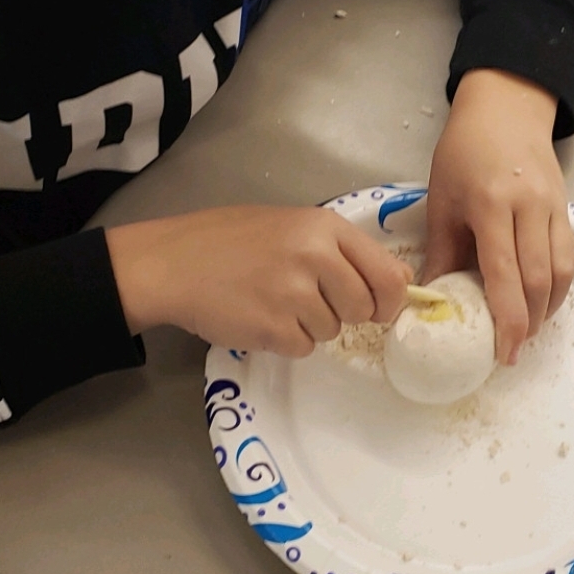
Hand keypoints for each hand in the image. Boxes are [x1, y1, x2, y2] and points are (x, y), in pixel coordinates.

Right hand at [105, 205, 411, 353]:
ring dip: (310, 325)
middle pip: (363, 307)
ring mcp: (294, 294)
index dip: (389, 298)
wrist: (173, 262)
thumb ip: (342, 251)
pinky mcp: (273, 328)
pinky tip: (260, 317)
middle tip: (309, 300)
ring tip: (273, 301)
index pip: (386, 273)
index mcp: (324, 227)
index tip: (380, 308)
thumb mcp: (292, 226)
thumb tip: (399, 281)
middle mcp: (315, 257)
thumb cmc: (231, 240)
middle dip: (344, 312)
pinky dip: (285, 340)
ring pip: (332, 330)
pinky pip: (303, 347)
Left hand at [423, 70, 573, 364]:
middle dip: (528, 323)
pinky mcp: (566, 207)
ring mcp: (553, 207)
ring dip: (546, 309)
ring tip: (526, 331)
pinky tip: (542, 302)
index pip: (504, 274)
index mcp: (490, 206)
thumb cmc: (463, 152)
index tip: (501, 352)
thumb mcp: (442, 198)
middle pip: (537, 281)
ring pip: (560, 272)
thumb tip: (430, 298)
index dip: (507, 319)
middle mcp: (528, 208)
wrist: (506, 109)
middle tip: (511, 350)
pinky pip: (567, 257)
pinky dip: (558, 287)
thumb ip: (441, 250)